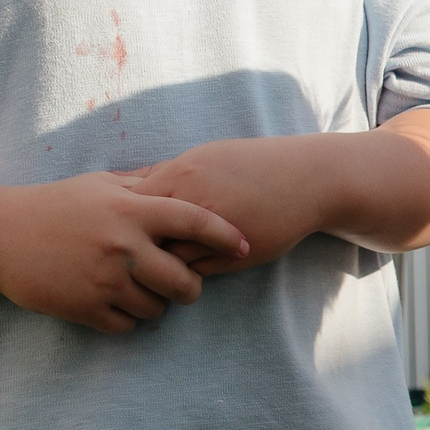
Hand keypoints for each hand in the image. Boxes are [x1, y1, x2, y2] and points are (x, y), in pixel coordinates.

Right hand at [0, 172, 247, 332]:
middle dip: (191, 288)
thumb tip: (182, 175)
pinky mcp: (83, 306)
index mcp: (130, 210)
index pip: (194, 220)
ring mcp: (103, 279)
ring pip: (156, 308)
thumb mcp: (100, 184)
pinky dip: (128, 319)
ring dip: (157, 305)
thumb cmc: (55, 204)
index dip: (225, 234)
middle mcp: (122, 245)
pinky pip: (126, 326)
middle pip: (184, 281)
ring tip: (143, 292)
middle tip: (186, 285)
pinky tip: (118, 305)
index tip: (244, 245)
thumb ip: (143, 186)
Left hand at [124, 138, 332, 273]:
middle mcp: (194, 204)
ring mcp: (214, 234)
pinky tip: (181, 270)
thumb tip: (123, 183)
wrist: (308, 179)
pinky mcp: (234, 257)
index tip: (121, 224)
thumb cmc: (253, 164)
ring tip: (150, 267)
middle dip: (133, 246)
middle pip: (142, 236)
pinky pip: (195, 273)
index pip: (129, 205)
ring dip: (158, 265)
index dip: (121, 218)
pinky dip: (183, 274)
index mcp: (181, 175)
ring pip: (167, 260)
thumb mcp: (206, 156)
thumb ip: (165, 171)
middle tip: (127, 252)